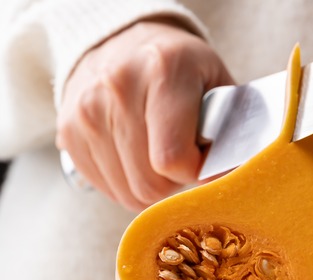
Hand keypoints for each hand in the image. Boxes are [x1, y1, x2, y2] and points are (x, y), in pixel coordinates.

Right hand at [57, 20, 233, 210]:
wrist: (125, 42)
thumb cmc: (185, 70)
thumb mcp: (220, 85)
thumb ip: (232, 130)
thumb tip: (230, 177)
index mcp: (165, 71)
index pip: (172, 159)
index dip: (197, 171)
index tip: (207, 159)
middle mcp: (118, 87)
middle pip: (148, 183)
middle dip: (176, 183)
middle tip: (186, 160)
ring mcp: (87, 110)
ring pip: (126, 192)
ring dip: (152, 188)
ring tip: (161, 155)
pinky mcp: (69, 131)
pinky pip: (106, 187)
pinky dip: (127, 184)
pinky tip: (139, 157)